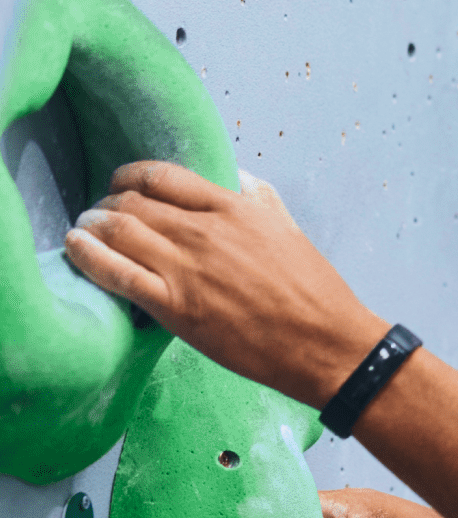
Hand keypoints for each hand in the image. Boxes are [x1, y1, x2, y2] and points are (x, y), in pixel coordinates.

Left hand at [63, 162, 385, 406]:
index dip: (130, 175)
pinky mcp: (174, 307)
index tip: (120, 184)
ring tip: (83, 228)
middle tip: (98, 212)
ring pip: (119, 230)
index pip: (162, 176)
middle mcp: (203, 230)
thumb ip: (259, 198)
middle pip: (133, 201)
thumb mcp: (289, 228)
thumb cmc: (313, 290)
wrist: (323, 342)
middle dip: (107, 201)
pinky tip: (75, 247)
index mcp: (232, 207)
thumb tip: (235, 177)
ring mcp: (186, 268)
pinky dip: (88, 256)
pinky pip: (116, 274)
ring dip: (92, 224)